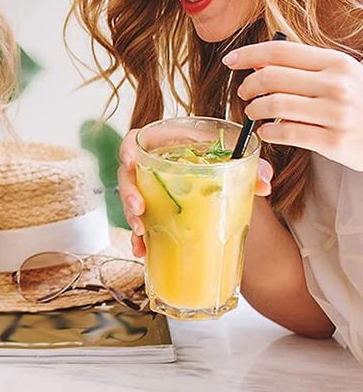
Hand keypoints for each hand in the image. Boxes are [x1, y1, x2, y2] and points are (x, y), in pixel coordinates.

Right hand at [117, 128, 272, 257]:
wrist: (220, 177)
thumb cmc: (218, 161)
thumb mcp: (230, 158)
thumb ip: (250, 166)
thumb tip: (265, 182)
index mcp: (164, 145)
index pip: (135, 140)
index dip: (126, 149)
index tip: (129, 162)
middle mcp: (150, 167)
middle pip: (127, 176)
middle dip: (129, 194)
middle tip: (139, 208)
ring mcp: (148, 191)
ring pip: (130, 203)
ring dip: (131, 218)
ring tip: (141, 231)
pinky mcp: (151, 212)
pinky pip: (138, 224)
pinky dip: (139, 239)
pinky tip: (143, 251)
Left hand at [225, 40, 362, 169]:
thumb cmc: (361, 102)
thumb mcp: (341, 75)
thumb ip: (304, 67)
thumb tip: (259, 62)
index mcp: (336, 62)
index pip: (281, 51)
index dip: (249, 54)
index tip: (229, 60)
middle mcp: (337, 85)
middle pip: (271, 77)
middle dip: (248, 86)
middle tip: (244, 93)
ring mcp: (336, 114)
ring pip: (274, 106)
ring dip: (254, 110)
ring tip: (253, 113)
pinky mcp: (333, 142)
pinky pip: (286, 134)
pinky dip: (267, 133)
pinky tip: (266, 132)